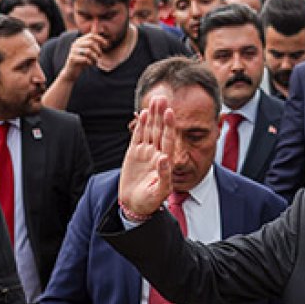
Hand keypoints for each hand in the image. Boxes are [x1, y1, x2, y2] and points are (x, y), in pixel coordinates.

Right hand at [62, 33, 106, 80]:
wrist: (71, 72)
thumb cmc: (83, 61)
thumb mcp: (90, 52)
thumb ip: (96, 46)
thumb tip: (107, 42)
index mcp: (80, 40)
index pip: (91, 35)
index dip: (101, 39)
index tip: (107, 45)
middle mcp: (75, 44)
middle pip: (91, 43)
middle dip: (98, 50)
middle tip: (100, 56)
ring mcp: (73, 51)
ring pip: (89, 51)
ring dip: (95, 57)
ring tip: (95, 61)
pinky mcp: (72, 58)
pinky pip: (85, 59)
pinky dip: (91, 62)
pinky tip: (90, 64)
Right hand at [118, 96, 174, 216]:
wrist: (135, 205)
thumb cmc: (150, 201)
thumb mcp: (159, 192)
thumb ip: (164, 175)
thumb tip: (165, 159)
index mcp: (165, 161)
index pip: (168, 140)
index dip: (169, 126)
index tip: (170, 112)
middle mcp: (156, 154)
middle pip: (159, 130)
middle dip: (161, 115)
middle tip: (161, 98)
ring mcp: (145, 153)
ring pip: (149, 130)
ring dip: (152, 116)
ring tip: (154, 100)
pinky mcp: (134, 154)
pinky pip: (138, 136)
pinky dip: (141, 125)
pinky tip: (144, 114)